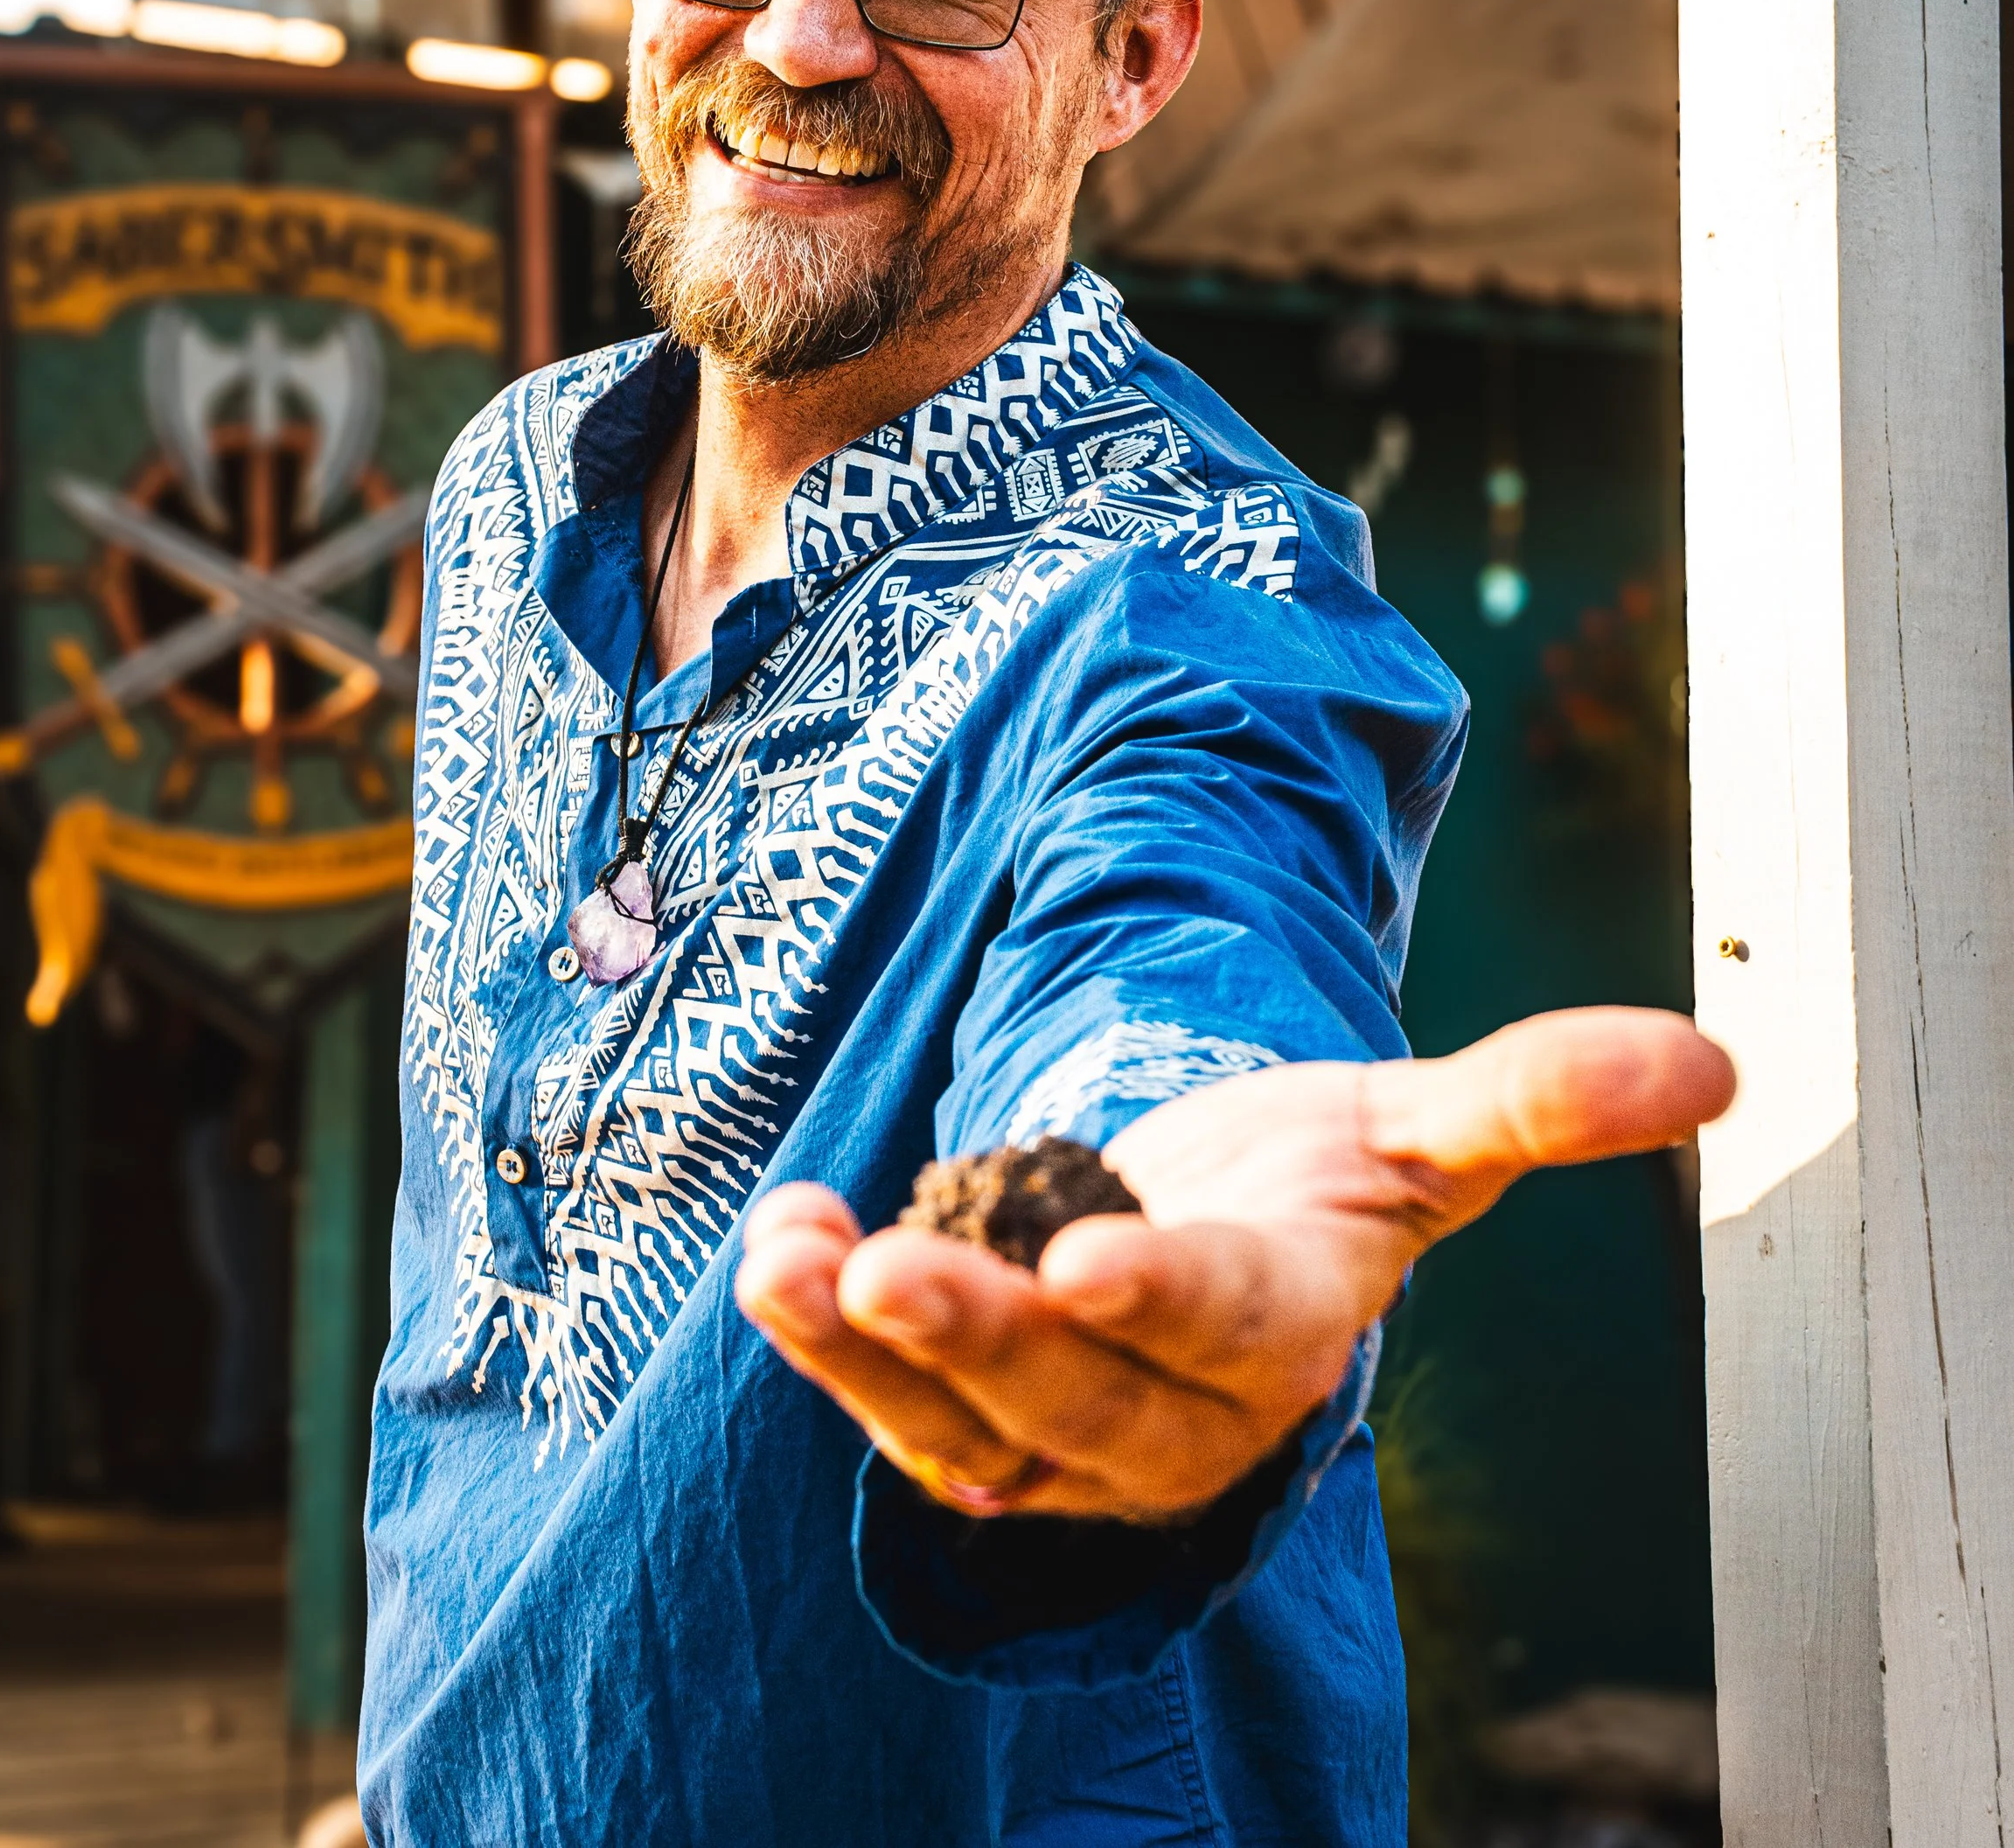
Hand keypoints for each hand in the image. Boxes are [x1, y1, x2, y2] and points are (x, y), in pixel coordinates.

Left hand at [736, 1007, 1733, 1524]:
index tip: (1101, 1261)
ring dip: (863, 1346)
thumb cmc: (1323, 1182)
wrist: (1224, 1241)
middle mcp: (1167, 1407)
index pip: (1231, 1327)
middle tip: (890, 1267)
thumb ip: (1538, 1096)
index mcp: (1284, 1327)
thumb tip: (1709, 1058)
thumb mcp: (1420, 1127)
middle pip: (1074, 1398)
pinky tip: (776, 1245)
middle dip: (984, 1338)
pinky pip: (884, 1397)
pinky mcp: (964, 1416)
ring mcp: (1055, 1428)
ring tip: (792, 1258)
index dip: (1173, 1300)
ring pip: (954, 1416)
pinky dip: (820, 1332)